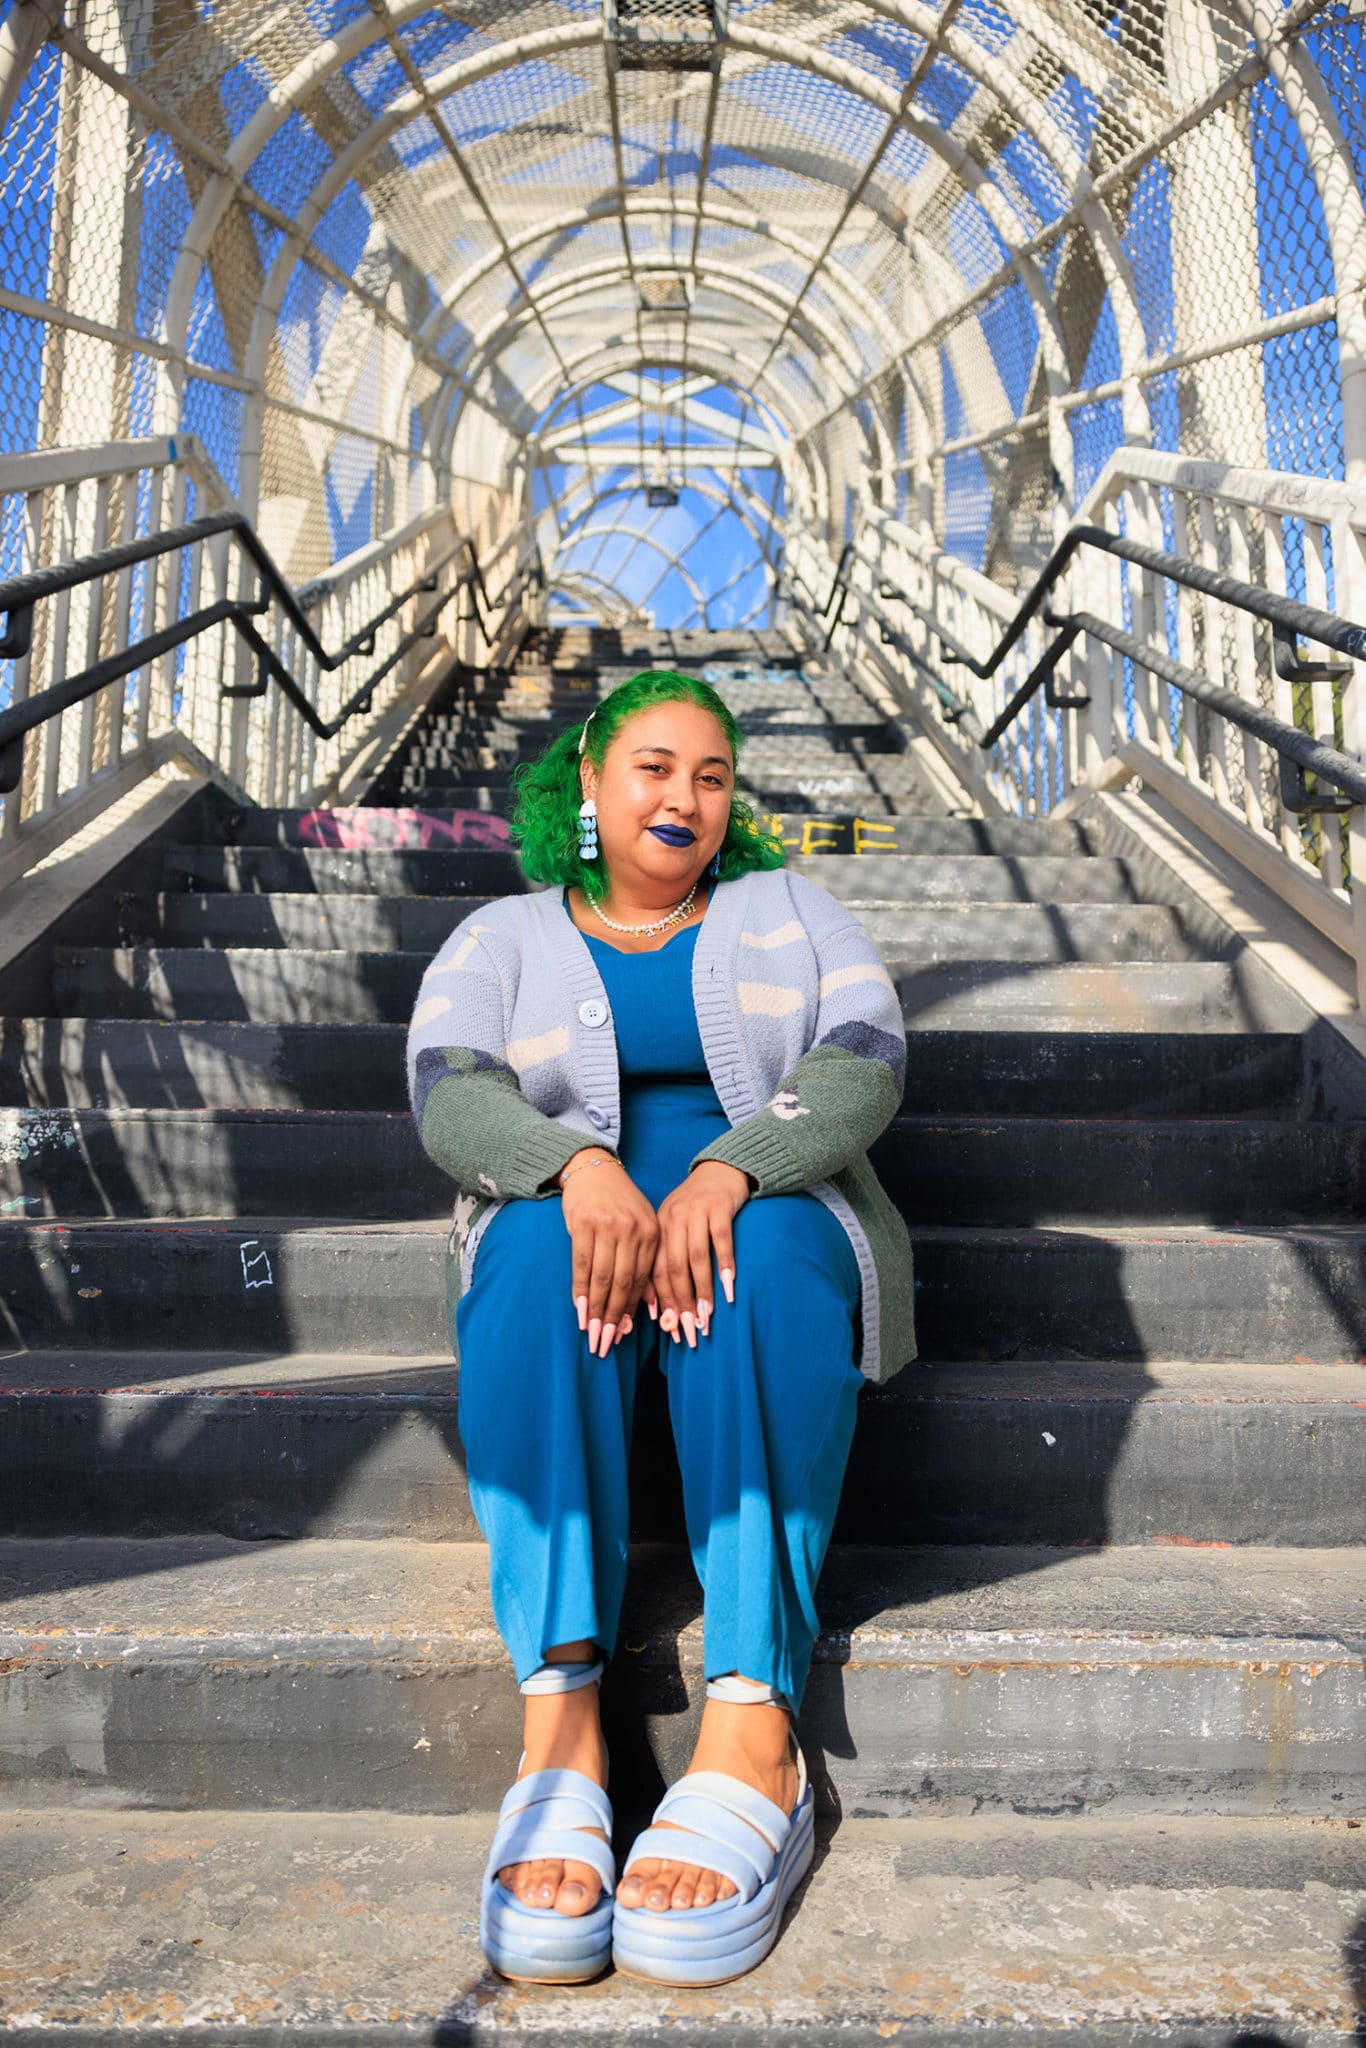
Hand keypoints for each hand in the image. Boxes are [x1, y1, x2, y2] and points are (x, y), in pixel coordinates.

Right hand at [559, 1151, 658, 1356]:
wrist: (594, 1169)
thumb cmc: (618, 1205)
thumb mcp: (639, 1227)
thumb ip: (643, 1263)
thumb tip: (649, 1307)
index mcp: (652, 1233)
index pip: (642, 1280)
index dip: (631, 1310)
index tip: (621, 1335)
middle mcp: (633, 1230)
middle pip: (623, 1284)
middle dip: (613, 1318)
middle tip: (605, 1344)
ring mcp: (608, 1226)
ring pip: (602, 1278)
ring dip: (595, 1310)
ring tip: (591, 1334)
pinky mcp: (584, 1223)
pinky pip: (582, 1264)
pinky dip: (580, 1290)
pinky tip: (579, 1310)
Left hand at [652, 1161, 750, 1347]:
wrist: (720, 1169)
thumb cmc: (696, 1207)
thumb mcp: (675, 1229)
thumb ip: (665, 1261)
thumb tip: (655, 1307)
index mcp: (657, 1229)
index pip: (654, 1272)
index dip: (661, 1303)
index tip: (669, 1330)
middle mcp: (672, 1220)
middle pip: (673, 1269)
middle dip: (681, 1303)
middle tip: (689, 1331)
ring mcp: (696, 1212)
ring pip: (696, 1258)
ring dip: (702, 1290)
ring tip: (707, 1315)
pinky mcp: (719, 1207)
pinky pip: (722, 1241)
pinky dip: (725, 1265)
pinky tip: (729, 1287)